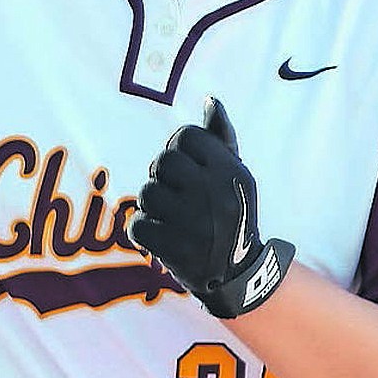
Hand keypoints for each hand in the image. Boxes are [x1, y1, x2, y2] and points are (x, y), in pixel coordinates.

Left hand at [130, 97, 294, 317]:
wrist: (239, 276)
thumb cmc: (233, 215)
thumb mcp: (236, 175)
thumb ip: (221, 138)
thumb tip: (210, 101)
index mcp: (230, 171)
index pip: (185, 136)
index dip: (180, 149)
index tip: (189, 169)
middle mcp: (213, 193)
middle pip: (163, 161)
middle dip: (164, 176)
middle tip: (178, 195)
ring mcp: (193, 222)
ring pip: (147, 193)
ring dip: (154, 207)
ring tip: (174, 220)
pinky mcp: (172, 248)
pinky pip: (137, 226)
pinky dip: (145, 234)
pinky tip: (164, 239)